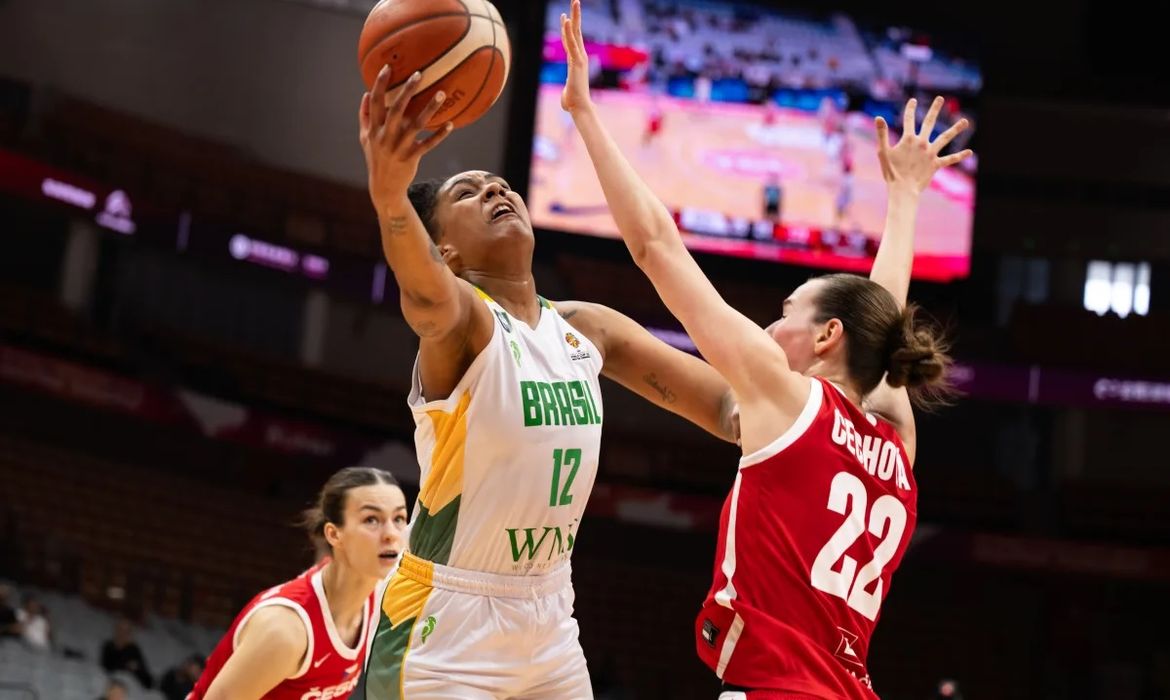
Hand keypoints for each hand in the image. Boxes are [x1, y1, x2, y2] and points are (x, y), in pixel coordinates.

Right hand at [359, 67, 453, 214]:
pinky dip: (439, 135)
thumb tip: (366, 94)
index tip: (387, 67)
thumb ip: (365, 116)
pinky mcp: (411, 157)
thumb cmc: (376, 158)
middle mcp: (385, 136)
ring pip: (416, 124)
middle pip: (396, 109)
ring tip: (441, 94)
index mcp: (373, 129)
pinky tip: (450, 125)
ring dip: (429, 109)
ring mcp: (399, 147)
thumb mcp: (365, 139)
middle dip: (407, 90)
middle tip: (419, 74)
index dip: (380, 84)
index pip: (375, 102)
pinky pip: (428, 144)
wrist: (384, 187)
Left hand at [560, 0, 591, 114]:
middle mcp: (580, 56)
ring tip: (575, 1)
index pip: (571, 41)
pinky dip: (569, 31)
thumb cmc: (573, 103)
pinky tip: (567, 20)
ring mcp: (579, 58)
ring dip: (575, 16)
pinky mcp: (577, 61)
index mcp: (576, 61)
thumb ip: (566, 94)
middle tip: (575, 0)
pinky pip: (572, 43)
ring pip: (576, 33)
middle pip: (576, 32)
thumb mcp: (567, 95)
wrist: (580, 108)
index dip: (567, 28)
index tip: (565, 17)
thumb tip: (566, 104)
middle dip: (575, 15)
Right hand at [874, 96, 972, 195]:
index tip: (913, 100)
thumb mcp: (883, 152)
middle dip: (934, 109)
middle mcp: (922, 143)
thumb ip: (882, 134)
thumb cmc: (891, 172)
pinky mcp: (936, 164)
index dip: (910, 109)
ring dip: (955, 129)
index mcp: (908, 139)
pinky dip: (959, 156)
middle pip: (929, 122)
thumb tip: (878, 117)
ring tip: (965, 121)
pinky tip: (970, 152)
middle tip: (940, 98)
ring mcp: (930, 153)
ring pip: (945, 138)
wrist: (903, 189)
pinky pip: (949, 159)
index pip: (909, 119)